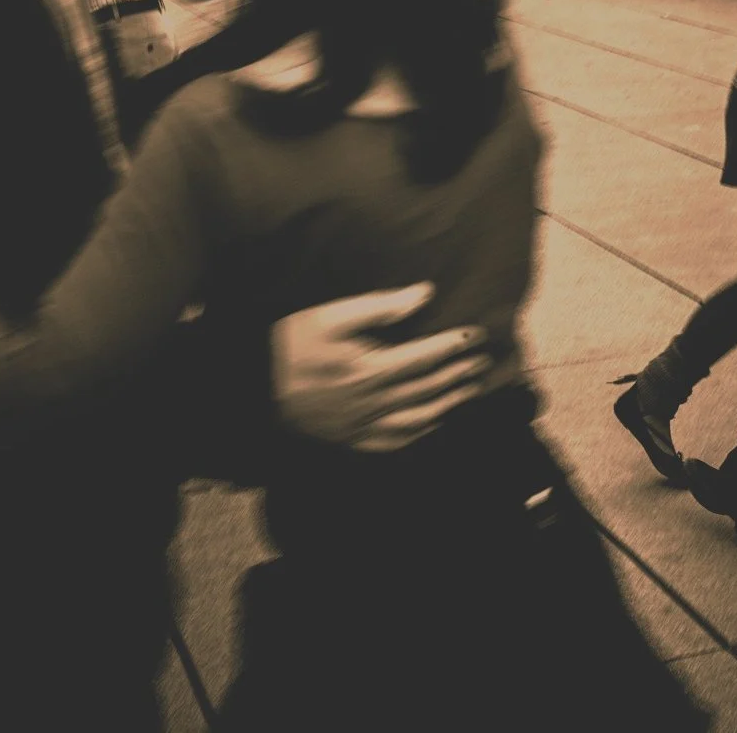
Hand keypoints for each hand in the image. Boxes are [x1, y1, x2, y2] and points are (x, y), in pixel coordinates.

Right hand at [272, 284, 488, 451]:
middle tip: (483, 361)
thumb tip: (424, 293)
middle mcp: (375, 402)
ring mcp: (363, 426)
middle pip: (429, 388)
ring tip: (470, 389)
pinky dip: (421, 433)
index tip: (477, 334)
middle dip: (459, 373)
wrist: (253, 389)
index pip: (427, 356)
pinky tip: (434, 424)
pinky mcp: (351, 440)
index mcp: (372, 369)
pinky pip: (396, 443)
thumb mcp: (331, 316)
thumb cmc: (290, 345)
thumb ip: (380, 306)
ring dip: (449, 403)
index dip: (455, 345)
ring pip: (420, 420)